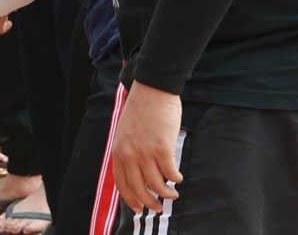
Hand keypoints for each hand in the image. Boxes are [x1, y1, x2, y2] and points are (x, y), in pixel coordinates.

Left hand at [111, 81, 183, 212]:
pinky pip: (171, 173)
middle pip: (139, 189)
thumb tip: (137, 172)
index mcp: (119, 151)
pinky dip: (176, 179)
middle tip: (158, 208)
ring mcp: (146, 153)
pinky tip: (178, 177)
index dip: (130, 199)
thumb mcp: (125, 133)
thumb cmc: (141, 110)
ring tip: (172, 194)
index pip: (122, 183)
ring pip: (157, 185)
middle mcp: (130, 155)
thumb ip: (128, 151)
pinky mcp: (162, 149)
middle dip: (149, 203)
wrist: (152, 90)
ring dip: (166, 194)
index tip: (138, 208)